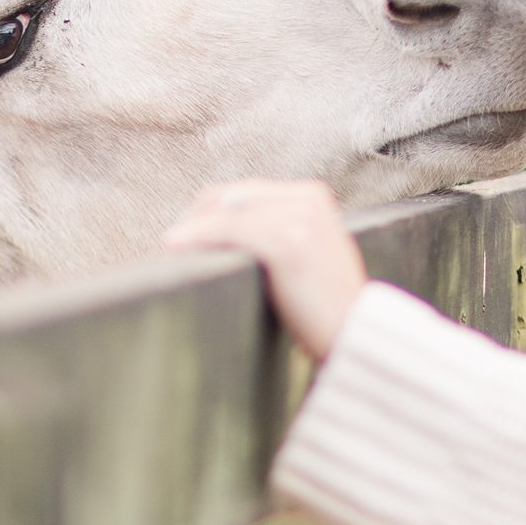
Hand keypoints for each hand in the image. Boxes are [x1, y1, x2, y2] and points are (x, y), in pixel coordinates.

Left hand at [164, 180, 370, 359]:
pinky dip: (199, 235)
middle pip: (230, 196)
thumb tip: (217, 232)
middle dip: (195, 216)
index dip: (206, 210)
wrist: (356, 333)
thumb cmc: (325, 304)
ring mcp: (301, 217)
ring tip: (169, 247)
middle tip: (171, 242)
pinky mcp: (290, 241)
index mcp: (311, 196)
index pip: (242, 192)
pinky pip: (230, 229)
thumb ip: (277, 231)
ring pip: (226, 211)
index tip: (182, 233)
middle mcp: (308, 198)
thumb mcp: (306, 253)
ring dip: (191, 228)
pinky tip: (175, 245)